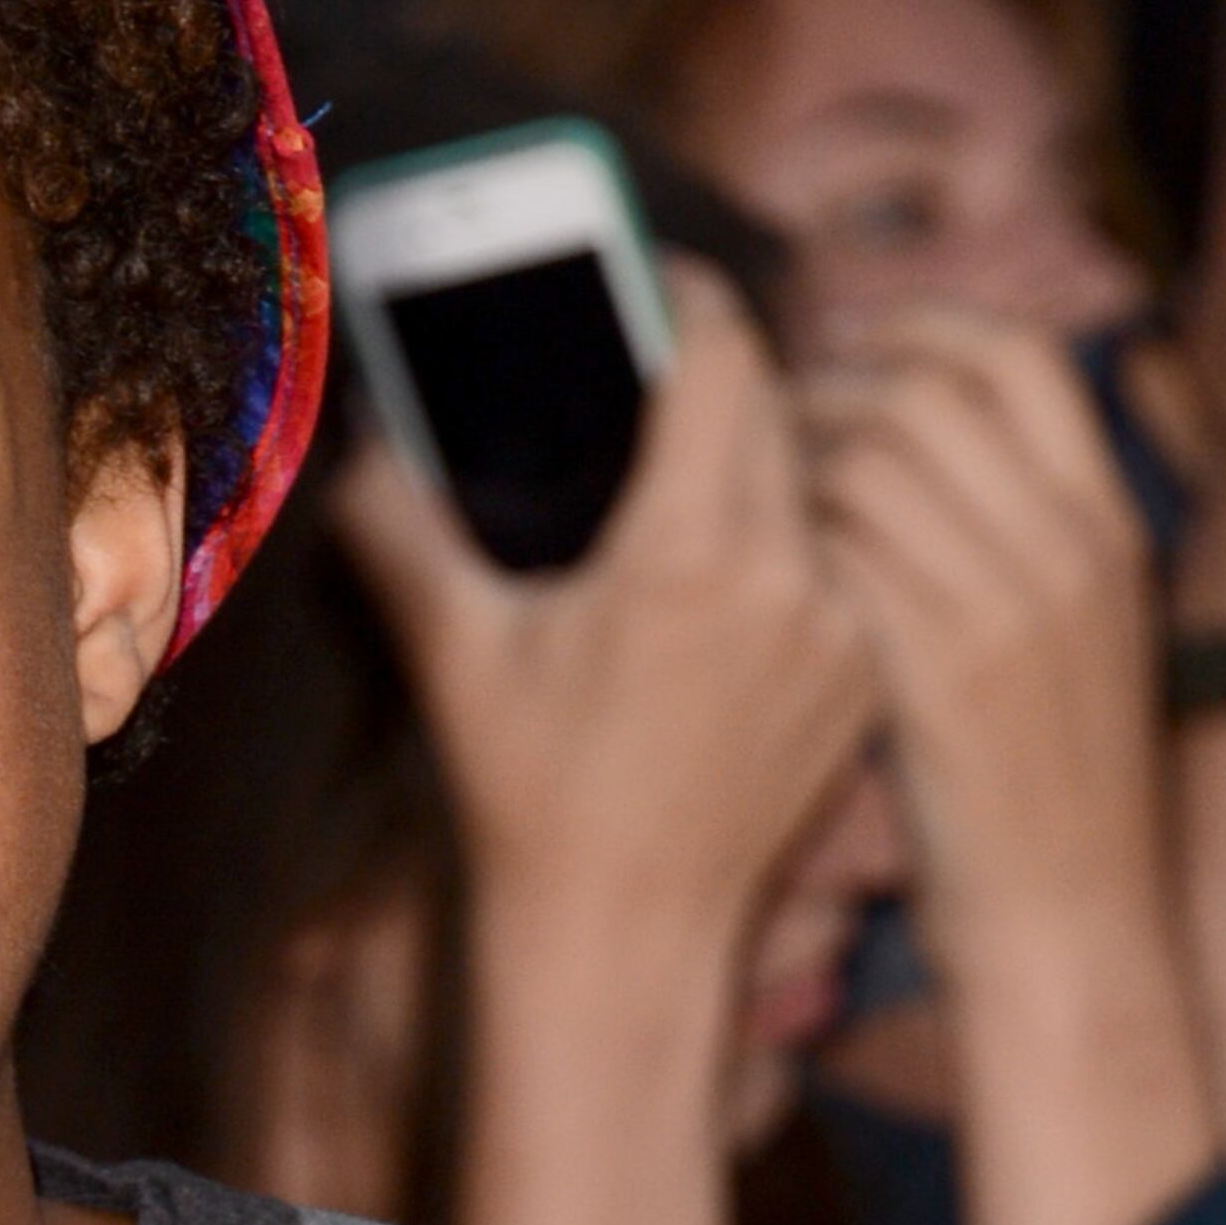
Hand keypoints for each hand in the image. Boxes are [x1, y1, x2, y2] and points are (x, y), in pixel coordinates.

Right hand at [328, 265, 876, 971]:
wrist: (627, 941)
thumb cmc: (535, 804)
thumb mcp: (457, 656)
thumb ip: (400, 534)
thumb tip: (359, 453)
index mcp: (692, 553)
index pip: (727, 357)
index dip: (692, 299)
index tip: (659, 283)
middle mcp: (790, 580)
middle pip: (782, 408)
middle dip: (724, 374)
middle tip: (662, 365)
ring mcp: (841, 631)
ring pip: (821, 483)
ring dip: (767, 456)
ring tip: (699, 464)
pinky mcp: (866, 676)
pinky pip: (842, 563)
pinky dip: (794, 540)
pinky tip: (736, 566)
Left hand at [798, 309, 1167, 955]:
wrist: (1070, 919)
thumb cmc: (1043, 793)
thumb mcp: (1071, 642)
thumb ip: (1020, 542)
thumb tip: (925, 457)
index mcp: (1108, 525)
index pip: (1022, 357)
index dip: (923, 328)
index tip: (853, 342)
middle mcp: (1067, 546)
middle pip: (934, 388)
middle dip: (835, 382)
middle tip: (772, 414)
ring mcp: (1008, 604)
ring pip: (876, 458)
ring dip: (797, 457)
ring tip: (754, 487)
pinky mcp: (940, 667)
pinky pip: (845, 548)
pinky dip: (791, 537)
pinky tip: (758, 561)